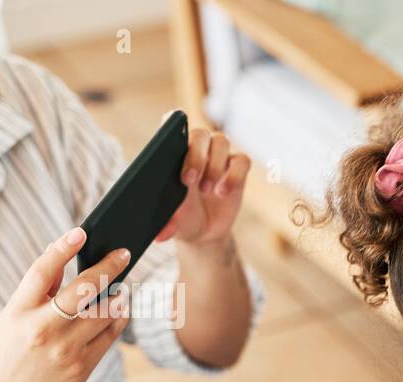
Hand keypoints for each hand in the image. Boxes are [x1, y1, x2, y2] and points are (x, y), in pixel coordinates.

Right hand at [0, 226, 130, 381]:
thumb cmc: (11, 349)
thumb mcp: (12, 316)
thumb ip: (38, 289)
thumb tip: (60, 254)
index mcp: (19, 312)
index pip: (42, 272)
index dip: (61, 249)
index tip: (80, 232)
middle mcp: (42, 329)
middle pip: (82, 290)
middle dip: (107, 268)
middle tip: (123, 254)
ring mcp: (64, 349)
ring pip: (104, 313)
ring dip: (117, 297)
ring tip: (121, 288)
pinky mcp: (82, 366)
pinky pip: (110, 336)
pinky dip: (118, 319)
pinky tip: (120, 310)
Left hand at [155, 126, 249, 245]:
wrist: (204, 232)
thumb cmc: (182, 219)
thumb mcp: (170, 221)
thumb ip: (165, 224)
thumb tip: (161, 236)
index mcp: (173, 151)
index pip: (172, 123)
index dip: (173, 125)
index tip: (172, 144)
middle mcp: (197, 148)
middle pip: (199, 133)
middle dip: (195, 156)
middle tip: (188, 181)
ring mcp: (219, 157)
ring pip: (221, 141)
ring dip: (215, 166)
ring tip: (207, 191)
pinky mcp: (237, 168)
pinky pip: (242, 160)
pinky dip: (234, 176)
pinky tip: (223, 192)